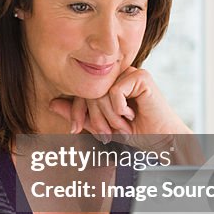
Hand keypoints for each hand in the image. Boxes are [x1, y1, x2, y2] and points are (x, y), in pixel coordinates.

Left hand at [48, 67, 190, 138]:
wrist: (162, 140)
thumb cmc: (135, 132)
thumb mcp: (100, 125)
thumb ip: (78, 114)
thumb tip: (51, 103)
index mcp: (109, 82)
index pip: (82, 90)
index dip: (76, 111)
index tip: (75, 129)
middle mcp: (118, 74)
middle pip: (90, 91)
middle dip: (95, 118)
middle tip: (109, 132)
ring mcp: (130, 73)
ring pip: (102, 91)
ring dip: (110, 116)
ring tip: (124, 124)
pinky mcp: (141, 76)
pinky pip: (115, 91)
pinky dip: (120, 108)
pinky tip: (132, 113)